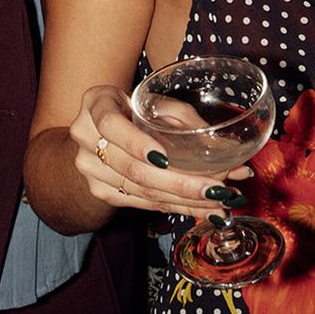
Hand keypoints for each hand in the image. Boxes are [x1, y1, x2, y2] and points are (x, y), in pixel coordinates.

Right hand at [66, 85, 249, 216]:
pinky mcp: (102, 191)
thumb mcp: (156, 103)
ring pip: (141, 190)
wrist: (96, 132)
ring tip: (218, 203)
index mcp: (96, 103)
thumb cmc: (134, 109)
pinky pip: (142, 202)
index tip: (164, 157)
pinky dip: (175, 207)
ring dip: (185, 200)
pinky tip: (200, 210)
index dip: (136, 143)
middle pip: (133, 168)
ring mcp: (91, 169)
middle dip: (181, 182)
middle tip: (218, 189)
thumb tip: (227, 148)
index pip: (111, 124)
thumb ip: (185, 120)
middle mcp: (87, 137)